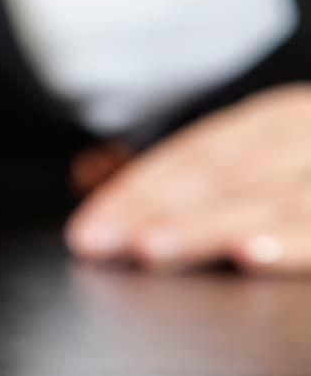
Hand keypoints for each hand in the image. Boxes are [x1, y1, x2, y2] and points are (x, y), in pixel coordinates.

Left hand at [66, 83, 310, 273]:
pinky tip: (250, 253)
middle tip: (104, 240)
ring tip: (150, 246)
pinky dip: (291, 242)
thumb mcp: (275, 162)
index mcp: (275, 122)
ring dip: (203, 225)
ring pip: (267, 198)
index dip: (135, 191)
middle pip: (220, 175)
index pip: (192, 156)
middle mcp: (302, 135)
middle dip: (156, 210)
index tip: (86, 232)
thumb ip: (211, 183)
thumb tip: (111, 205)